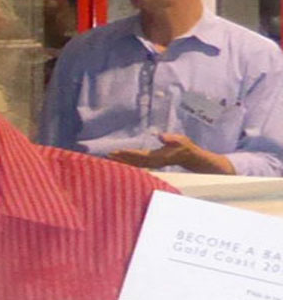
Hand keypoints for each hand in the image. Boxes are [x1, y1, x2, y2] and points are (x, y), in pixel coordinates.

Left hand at [107, 133, 233, 173]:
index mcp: (157, 156)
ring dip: (122, 161)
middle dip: (120, 158)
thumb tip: (160, 136)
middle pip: (133, 161)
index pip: (138, 155)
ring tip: (110, 158)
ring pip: (134, 164)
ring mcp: (152, 163)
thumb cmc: (185, 147)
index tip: (116, 151)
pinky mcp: (152, 162)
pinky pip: (137, 164)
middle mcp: (152, 161)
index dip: (127, 154)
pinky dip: (128, 162)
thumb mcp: (179, 140)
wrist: (191, 157)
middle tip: (108, 155)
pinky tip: (121, 161)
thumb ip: (170, 138)